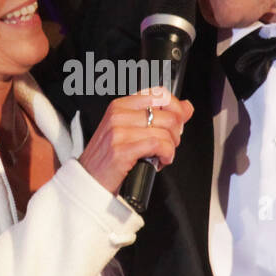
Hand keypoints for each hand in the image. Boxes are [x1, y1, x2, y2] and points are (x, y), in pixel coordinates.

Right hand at [76, 87, 192, 193]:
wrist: (89, 181)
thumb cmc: (110, 158)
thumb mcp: (132, 131)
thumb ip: (161, 117)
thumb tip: (187, 107)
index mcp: (120, 106)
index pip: (159, 94)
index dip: (176, 109)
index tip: (176, 124)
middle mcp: (118, 115)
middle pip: (168, 115)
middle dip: (175, 134)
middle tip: (167, 145)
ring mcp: (118, 132)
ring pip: (166, 131)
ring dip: (171, 148)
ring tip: (161, 156)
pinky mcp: (122, 150)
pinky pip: (159, 145)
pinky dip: (166, 156)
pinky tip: (160, 162)